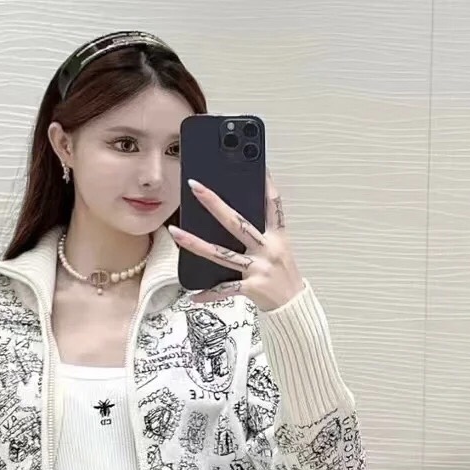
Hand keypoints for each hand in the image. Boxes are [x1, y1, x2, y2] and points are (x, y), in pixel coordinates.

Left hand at [171, 170, 303, 310]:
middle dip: (214, 204)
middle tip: (195, 187)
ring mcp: (259, 268)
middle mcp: (268, 249)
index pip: (272, 205)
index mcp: (277, 236)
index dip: (266, 184)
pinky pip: (225, 290)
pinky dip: (209, 294)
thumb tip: (235, 214)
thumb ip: (262, 230)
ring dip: (196, 243)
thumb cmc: (282, 273)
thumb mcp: (279, 247)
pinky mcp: (252, 288)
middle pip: (238, 223)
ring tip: (175, 232)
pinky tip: (193, 295)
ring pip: (222, 254)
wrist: (293, 305)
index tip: (257, 165)